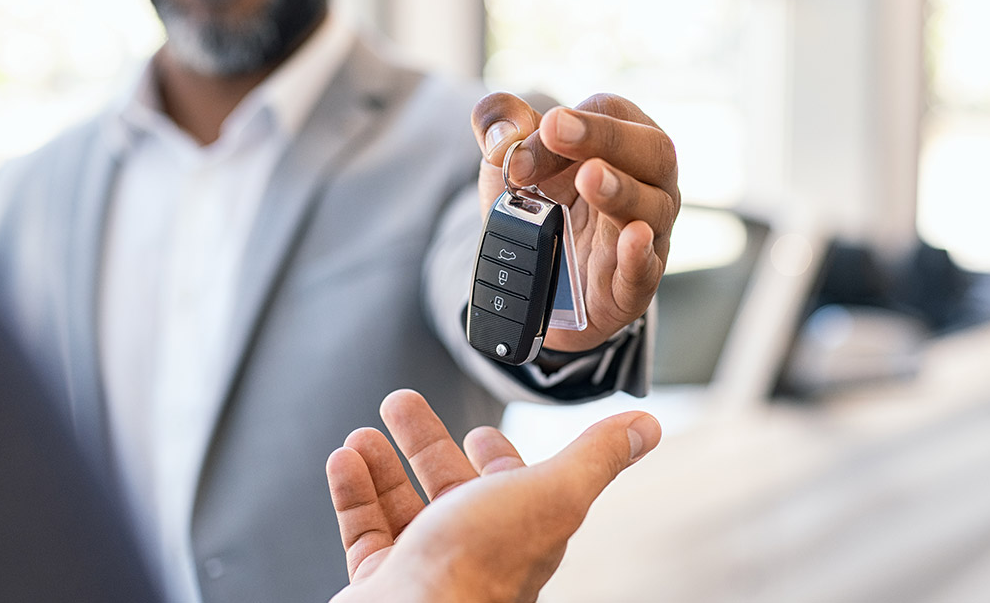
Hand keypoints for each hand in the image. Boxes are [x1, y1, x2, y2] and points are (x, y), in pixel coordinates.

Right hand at [326, 389, 661, 602]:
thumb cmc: (479, 568)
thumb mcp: (553, 492)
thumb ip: (595, 457)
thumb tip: (644, 426)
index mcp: (521, 529)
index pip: (513, 488)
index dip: (497, 457)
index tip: (479, 431)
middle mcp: (474, 550)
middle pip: (450, 489)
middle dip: (426, 443)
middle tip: (401, 405)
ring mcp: (426, 569)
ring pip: (403, 509)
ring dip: (385, 465)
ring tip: (364, 432)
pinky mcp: (381, 584)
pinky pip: (364, 533)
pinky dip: (354, 494)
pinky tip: (345, 461)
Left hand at [471, 93, 679, 351]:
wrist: (537, 275)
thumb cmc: (540, 203)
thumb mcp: (510, 158)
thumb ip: (498, 124)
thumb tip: (505, 134)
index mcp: (622, 141)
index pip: (612, 115)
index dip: (576, 122)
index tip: (541, 131)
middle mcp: (647, 183)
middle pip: (654, 152)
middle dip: (606, 138)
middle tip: (558, 133)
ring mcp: (648, 234)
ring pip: (654, 209)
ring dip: (621, 191)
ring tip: (589, 179)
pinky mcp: (635, 284)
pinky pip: (647, 269)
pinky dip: (639, 254)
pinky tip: (632, 237)